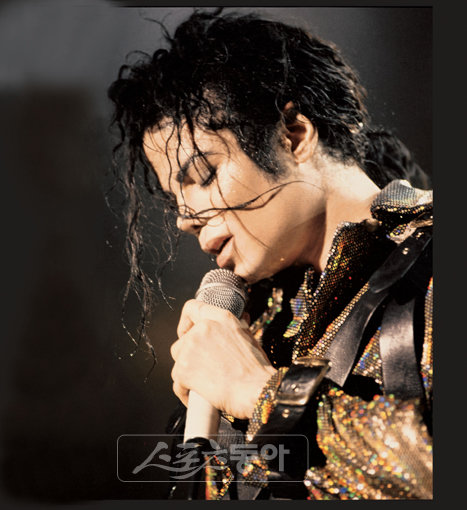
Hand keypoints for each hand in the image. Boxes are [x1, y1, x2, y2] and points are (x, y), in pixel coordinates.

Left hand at [170, 299, 275, 418]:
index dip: (187, 321)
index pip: (192, 307)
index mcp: (220, 318)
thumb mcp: (249, 337)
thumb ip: (238, 325)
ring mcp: (190, 349)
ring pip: (178, 360)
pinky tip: (197, 396)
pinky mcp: (183, 370)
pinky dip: (186, 392)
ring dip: (187, 371)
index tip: (187, 332)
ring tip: (203, 383)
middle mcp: (203, 329)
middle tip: (203, 367)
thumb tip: (242, 317)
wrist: (255, 391)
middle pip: (182, 339)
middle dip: (189, 354)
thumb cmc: (256, 369)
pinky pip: (177, 383)